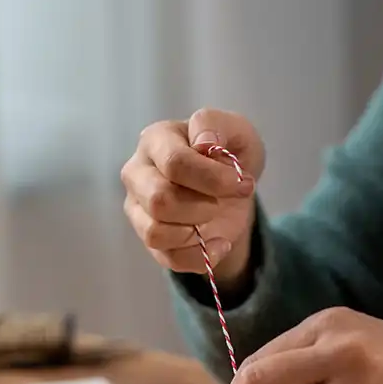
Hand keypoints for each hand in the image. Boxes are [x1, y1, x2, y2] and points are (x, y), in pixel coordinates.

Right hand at [121, 108, 263, 292]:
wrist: (231, 188)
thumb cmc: (228, 153)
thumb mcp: (236, 131)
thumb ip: (217, 125)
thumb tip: (204, 143)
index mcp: (156, 140)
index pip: (175, 164)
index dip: (214, 179)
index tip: (244, 184)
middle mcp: (137, 173)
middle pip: (159, 200)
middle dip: (203, 206)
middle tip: (223, 202)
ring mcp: (138, 208)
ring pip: (156, 233)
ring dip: (198, 233)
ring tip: (217, 221)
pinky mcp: (148, 237)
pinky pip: (167, 258)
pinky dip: (201, 257)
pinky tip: (218, 243)